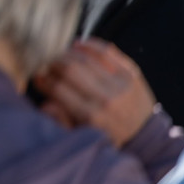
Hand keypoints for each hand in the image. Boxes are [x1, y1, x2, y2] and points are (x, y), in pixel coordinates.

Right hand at [34, 38, 156, 146]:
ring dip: (68, 53)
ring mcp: (120, 83)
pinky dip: (91, 45)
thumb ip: (61, 122)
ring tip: (60, 55)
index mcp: (91, 116)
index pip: (58, 88)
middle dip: (53, 63)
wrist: (146, 139)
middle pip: (70, 69)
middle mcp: (106, 98)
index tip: (37, 77)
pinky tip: (79, 44)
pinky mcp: (131, 74)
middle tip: (46, 64)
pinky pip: (107, 52)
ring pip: (86, 58)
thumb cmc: (110, 138)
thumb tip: (46, 104)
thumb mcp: (82, 138)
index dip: (43, 79)